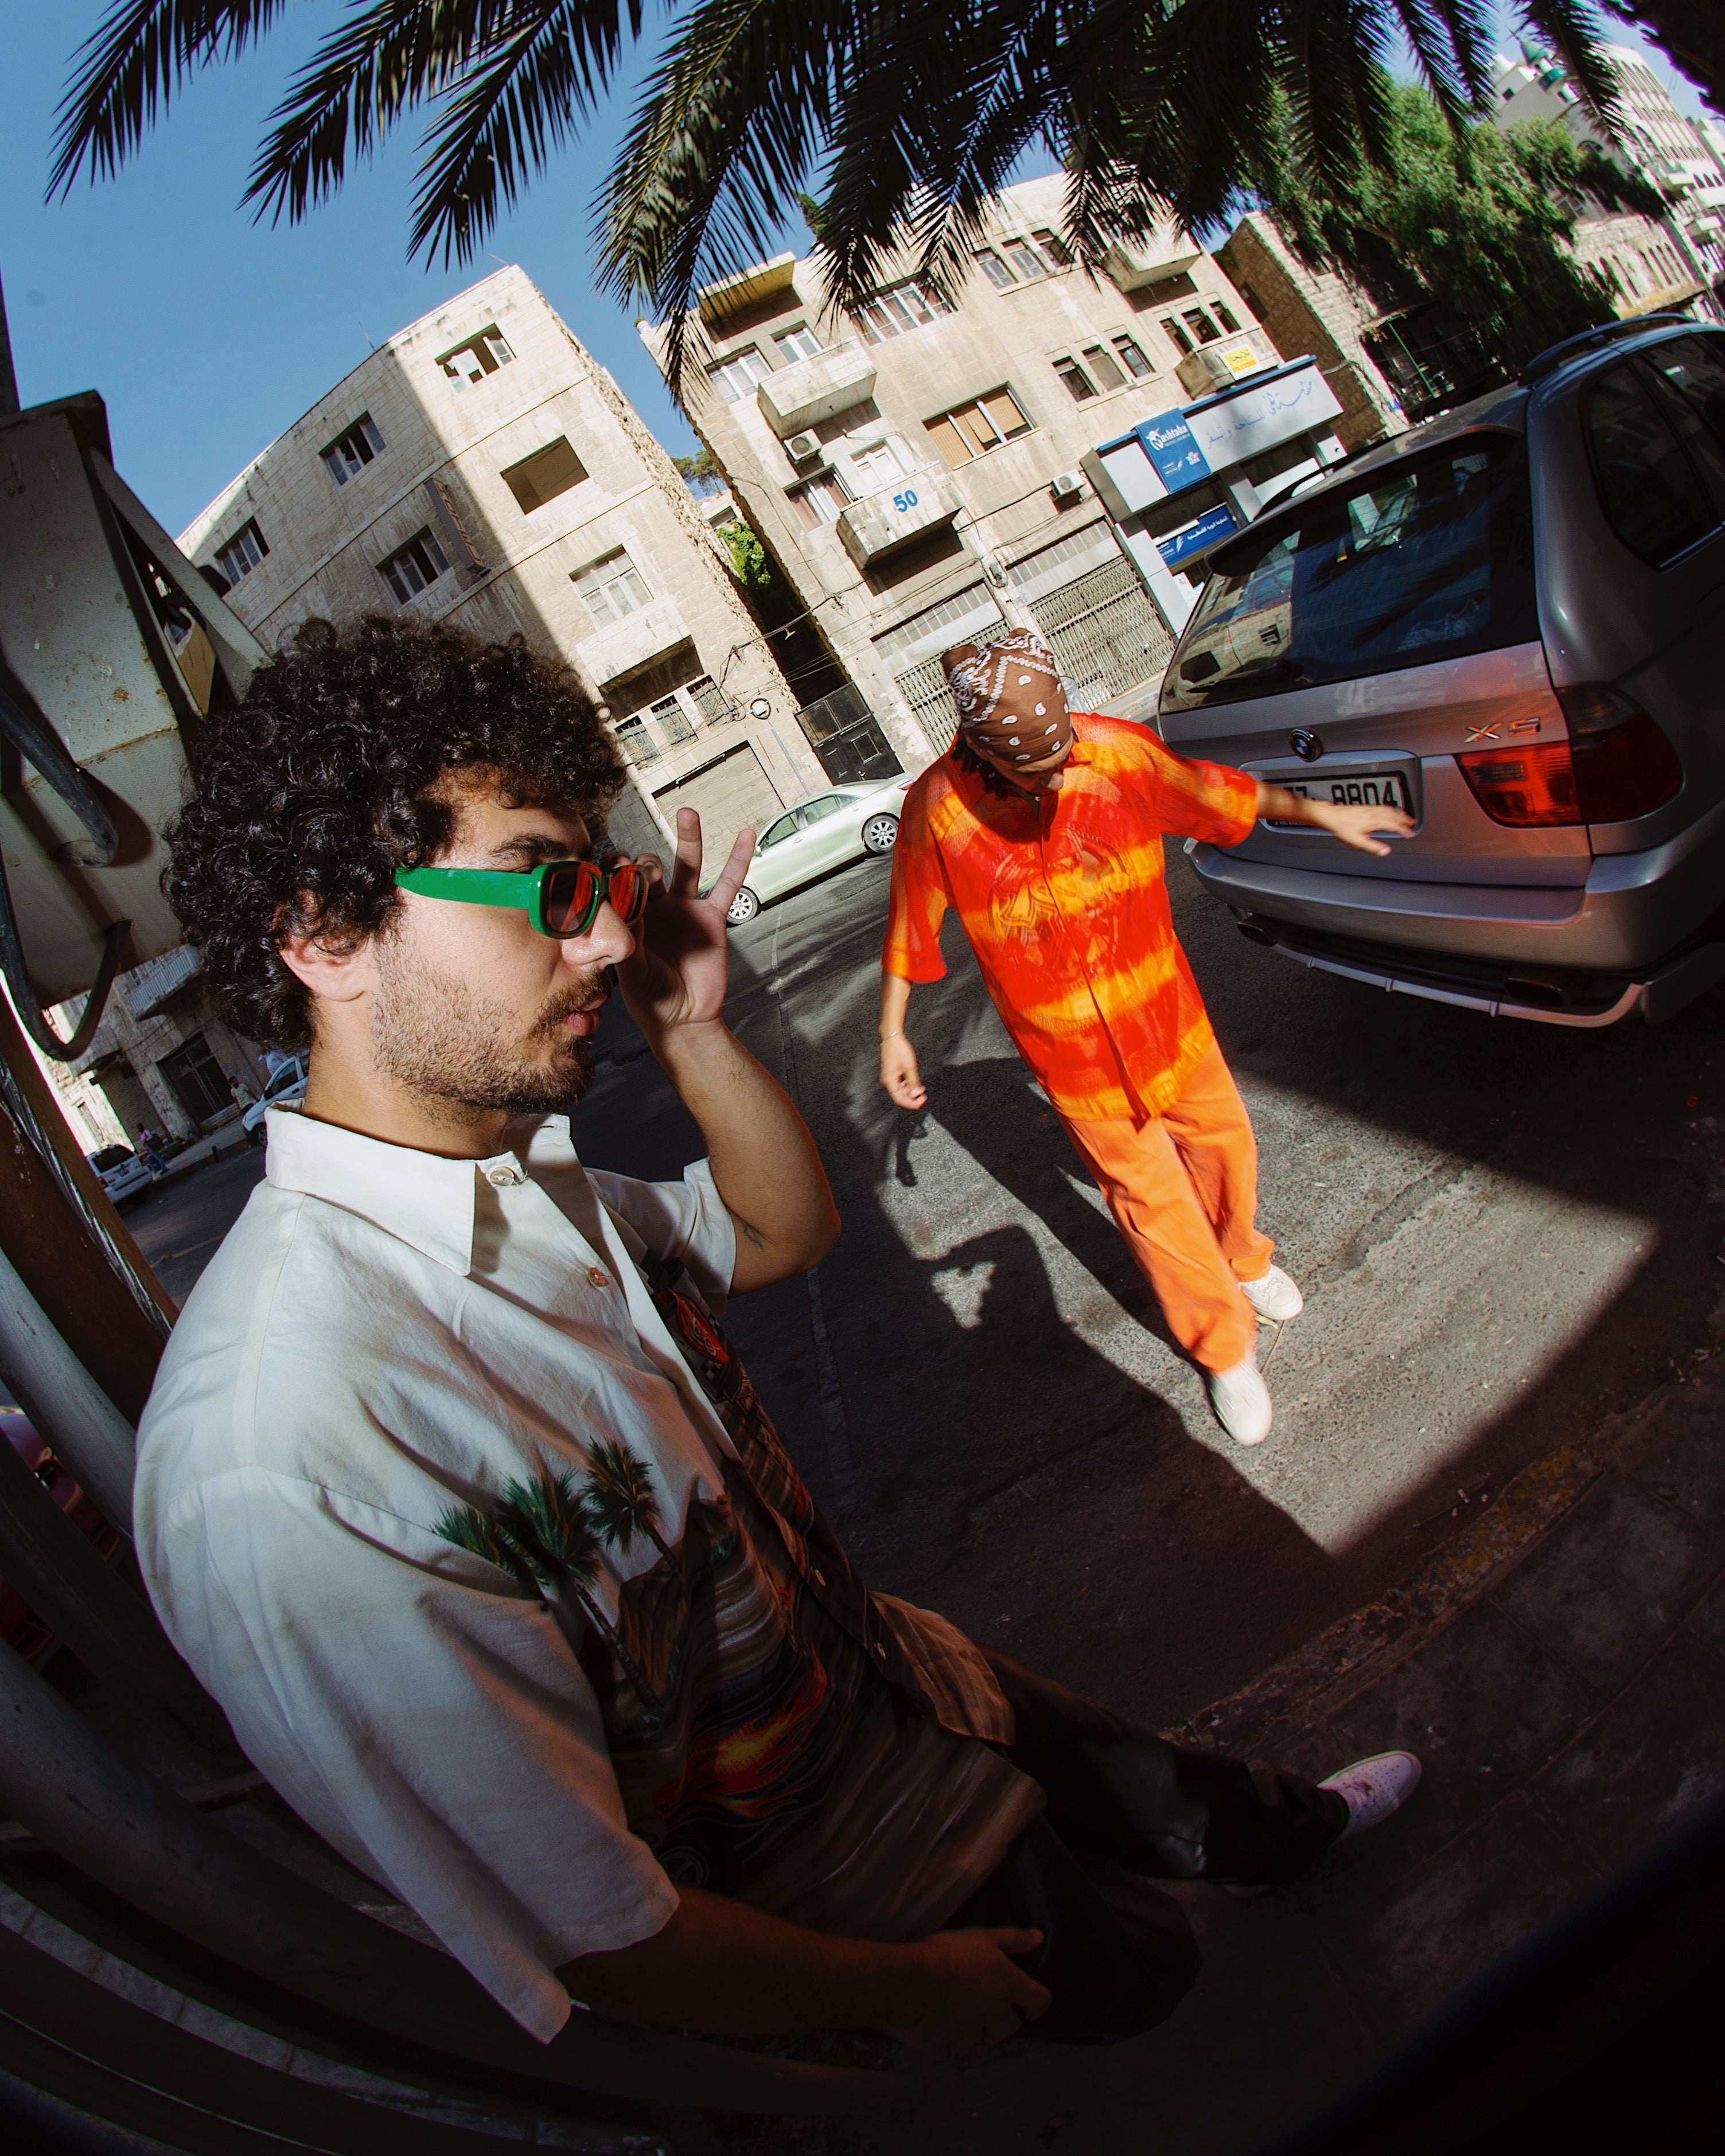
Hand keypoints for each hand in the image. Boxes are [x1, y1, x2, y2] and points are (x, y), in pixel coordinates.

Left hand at [617, 809, 753, 1040]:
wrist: (684, 1018)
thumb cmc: (650, 998)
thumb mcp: (630, 971)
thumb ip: (626, 940)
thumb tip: (619, 908)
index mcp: (629, 915)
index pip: (619, 882)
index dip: (614, 872)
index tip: (612, 871)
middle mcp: (656, 906)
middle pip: (649, 867)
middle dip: (645, 864)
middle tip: (644, 875)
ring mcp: (685, 908)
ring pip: (686, 865)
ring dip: (688, 838)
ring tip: (687, 812)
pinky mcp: (712, 917)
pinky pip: (727, 884)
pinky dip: (737, 860)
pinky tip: (744, 836)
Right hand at [881, 1033, 926, 1110]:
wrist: (892, 1037)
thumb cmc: (898, 1049)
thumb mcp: (909, 1067)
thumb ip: (913, 1082)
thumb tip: (916, 1094)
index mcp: (890, 1081)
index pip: (900, 1099)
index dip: (911, 1103)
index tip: (921, 1101)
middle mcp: (888, 1081)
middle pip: (900, 1096)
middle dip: (912, 1097)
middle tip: (923, 1095)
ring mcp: (890, 1077)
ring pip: (901, 1090)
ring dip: (911, 1091)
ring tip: (921, 1089)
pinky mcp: (893, 1073)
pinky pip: (900, 1084)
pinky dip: (908, 1085)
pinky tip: (915, 1083)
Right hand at [882, 1928, 1049, 2062]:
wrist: (912, 1984)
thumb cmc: (950, 1954)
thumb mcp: (982, 1937)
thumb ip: (1012, 1939)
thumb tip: (1039, 1937)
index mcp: (1008, 1986)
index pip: (1039, 2000)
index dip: (1037, 2003)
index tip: (1029, 2007)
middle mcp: (996, 2014)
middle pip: (1011, 2027)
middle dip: (1004, 2022)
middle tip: (988, 2011)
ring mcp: (973, 2034)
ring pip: (982, 2039)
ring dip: (976, 2031)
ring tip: (960, 2017)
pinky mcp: (949, 2047)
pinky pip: (954, 2046)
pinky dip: (950, 2037)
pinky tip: (937, 2023)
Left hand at [1308, 800, 1414, 857]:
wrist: (1331, 816)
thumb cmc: (1342, 827)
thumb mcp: (1357, 841)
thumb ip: (1373, 847)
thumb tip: (1385, 851)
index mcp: (1375, 821)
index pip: (1394, 825)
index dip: (1404, 830)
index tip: (1410, 833)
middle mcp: (1374, 813)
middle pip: (1394, 815)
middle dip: (1405, 819)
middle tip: (1413, 823)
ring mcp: (1370, 808)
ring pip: (1389, 809)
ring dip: (1399, 813)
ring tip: (1405, 816)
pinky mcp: (1366, 806)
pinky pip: (1383, 806)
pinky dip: (1390, 808)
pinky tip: (1389, 810)